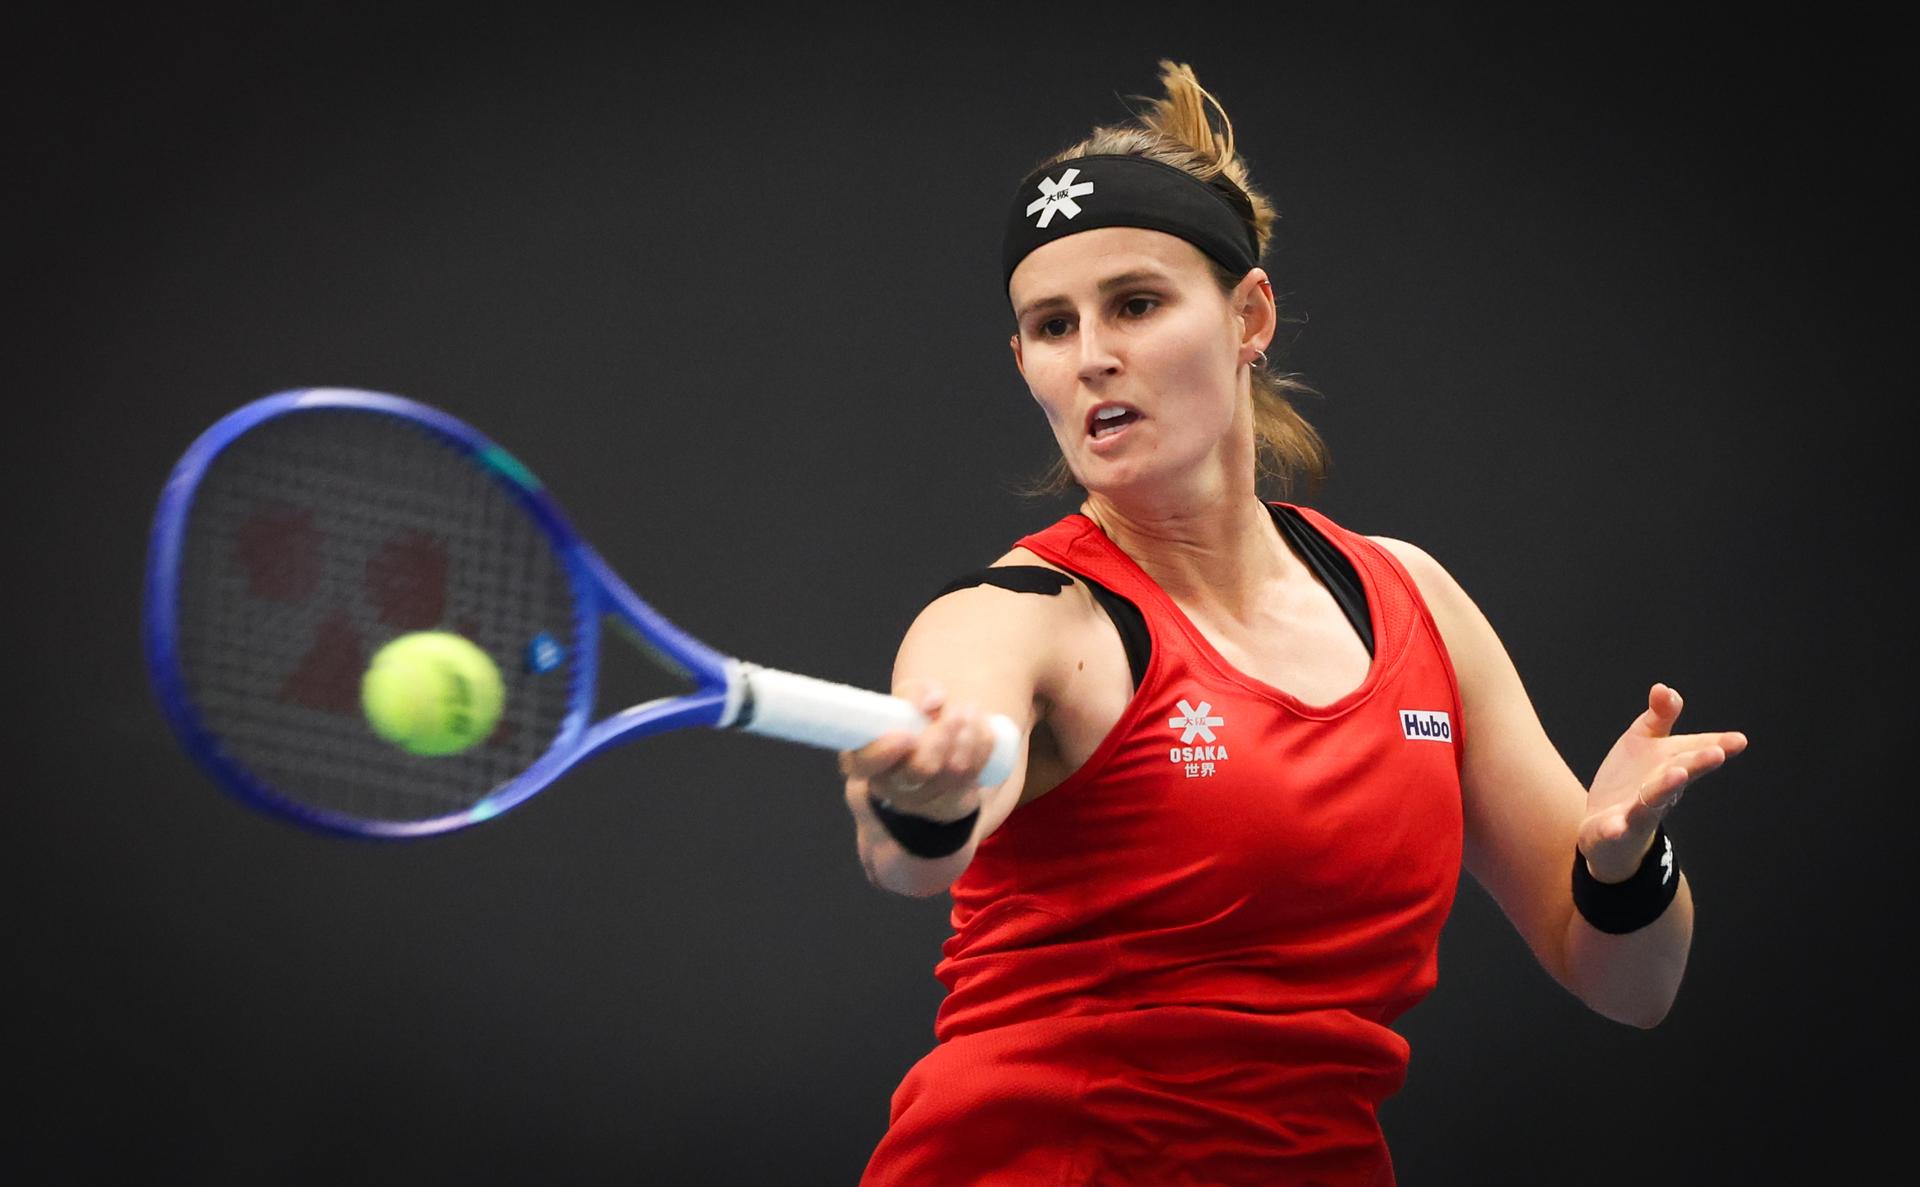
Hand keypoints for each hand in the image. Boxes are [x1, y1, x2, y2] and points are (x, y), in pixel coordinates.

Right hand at [838, 677, 996, 822]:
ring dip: (968, 735)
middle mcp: (889, 786)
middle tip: (955, 709)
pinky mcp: (950, 805)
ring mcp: (920, 801)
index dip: (884, 752)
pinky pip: (972, 778)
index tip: (908, 735)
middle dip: (943, 734)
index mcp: (865, 759)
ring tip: (970, 710)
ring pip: (952, 772)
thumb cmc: (912, 721)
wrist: (939, 745)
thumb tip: (933, 702)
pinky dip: (982, 747)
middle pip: (919, 769)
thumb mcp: (907, 700)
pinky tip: (981, 729)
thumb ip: (915, 693)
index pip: (863, 763)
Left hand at [1580, 683, 1747, 881]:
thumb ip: (1659, 716)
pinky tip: (1615, 826)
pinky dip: (1615, 828)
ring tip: (1677, 774)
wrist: (1606, 829)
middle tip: (1716, 753)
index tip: (1739, 740)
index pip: (1695, 752)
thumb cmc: (1633, 781)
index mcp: (1671, 765)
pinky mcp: (1612, 829)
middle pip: (1680, 773)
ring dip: (1666, 787)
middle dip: (1697, 763)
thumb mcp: (1644, 742)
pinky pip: (1615, 829)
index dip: (1717, 745)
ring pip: (1653, 799)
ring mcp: (1637, 811)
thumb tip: (1663, 688)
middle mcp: (1660, 789)